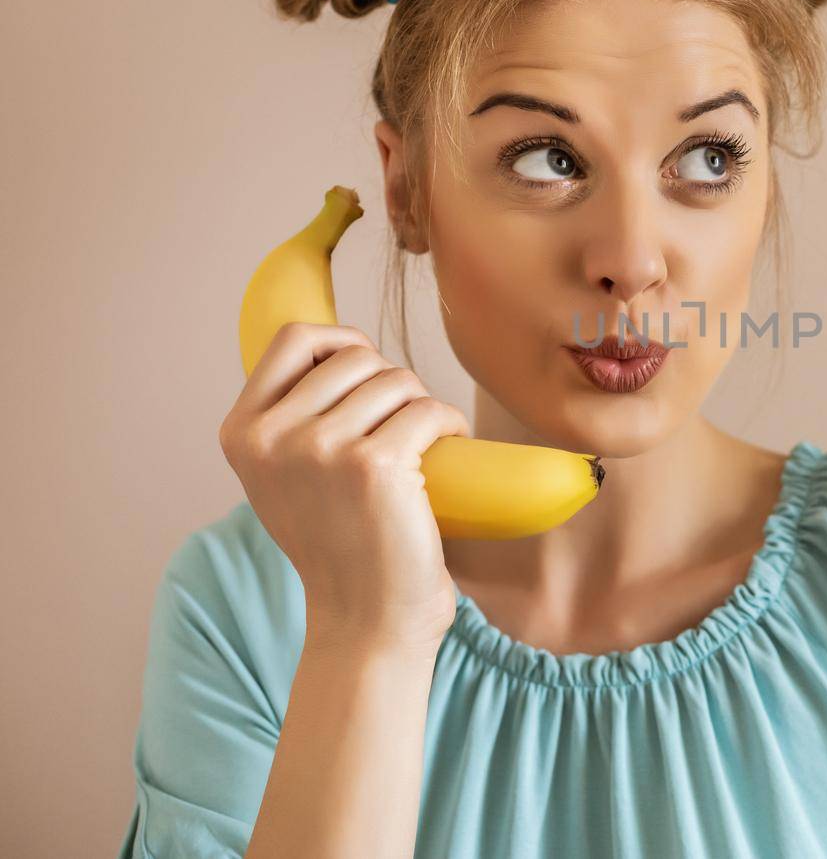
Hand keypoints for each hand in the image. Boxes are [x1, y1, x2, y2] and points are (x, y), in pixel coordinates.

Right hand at [218, 321, 466, 654]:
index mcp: (242, 433)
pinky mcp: (374, 465)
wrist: (366, 622)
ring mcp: (320, 449)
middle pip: (354, 357)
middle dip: (391, 383)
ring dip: (422, 405)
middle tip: (403, 428)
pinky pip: (429, 409)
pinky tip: (450, 449)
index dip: (340, 341)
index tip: (368, 373)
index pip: (292, 338)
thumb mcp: (287, 475)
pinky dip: (450, 423)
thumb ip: (291, 416)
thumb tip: (330, 343)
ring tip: (424, 445)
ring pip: (397, 380)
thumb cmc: (340, 545)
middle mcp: (272, 437)